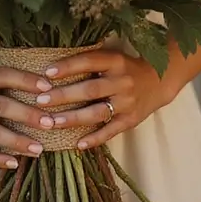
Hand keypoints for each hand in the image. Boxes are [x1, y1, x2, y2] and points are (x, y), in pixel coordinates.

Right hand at [0, 65, 56, 169]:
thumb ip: (3, 80)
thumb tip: (42, 88)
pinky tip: (15, 163)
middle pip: (2, 107)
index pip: (4, 76)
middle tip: (50, 123)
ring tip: (39, 148)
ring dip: (18, 141)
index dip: (26, 80)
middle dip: (28, 115)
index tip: (48, 86)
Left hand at [32, 49, 165, 149]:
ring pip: (97, 112)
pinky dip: (94, 138)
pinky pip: (111, 131)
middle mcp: (122, 81)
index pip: (89, 61)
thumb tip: (54, 67)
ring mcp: (127, 102)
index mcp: (116, 61)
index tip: (47, 73)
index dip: (68, 66)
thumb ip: (90, 61)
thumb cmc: (126, 68)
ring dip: (73, 118)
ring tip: (52, 122)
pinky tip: (78, 144)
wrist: (159, 81)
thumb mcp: (112, 57)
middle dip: (63, 96)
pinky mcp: (131, 120)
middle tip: (41, 100)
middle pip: (90, 89)